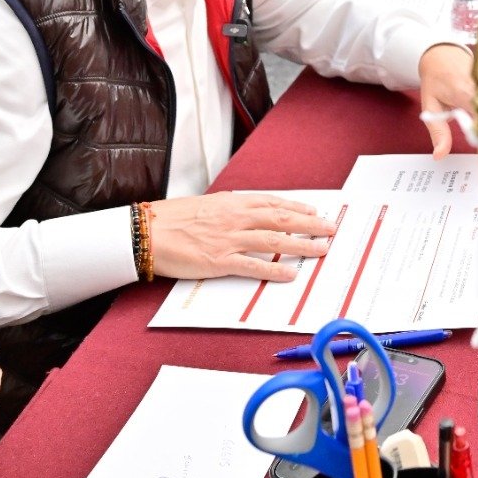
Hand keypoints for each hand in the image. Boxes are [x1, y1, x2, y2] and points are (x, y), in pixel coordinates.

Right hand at [149, 192, 334, 281]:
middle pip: (282, 219)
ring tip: (321, 250)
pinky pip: (253, 266)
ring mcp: (229, 239)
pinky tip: (291, 274)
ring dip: (301, 245)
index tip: (315, 212)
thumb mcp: (206, 205)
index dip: (298, 208)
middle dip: (310, 224)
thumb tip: (248, 211)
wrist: (146, 231)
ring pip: (275, 240)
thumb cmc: (171, 219)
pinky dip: (275, 270)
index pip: (274, 203)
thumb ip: (230, 209)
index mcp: (232, 203)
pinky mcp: (219, 261)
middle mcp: (235, 218)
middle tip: (331, 229)